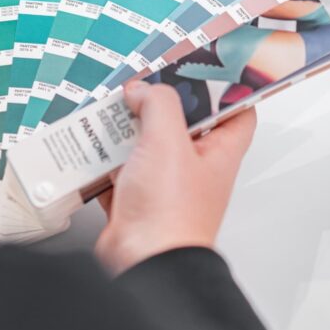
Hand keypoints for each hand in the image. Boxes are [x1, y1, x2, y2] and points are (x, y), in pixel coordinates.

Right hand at [95, 82, 256, 273]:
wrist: (142, 263)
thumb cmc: (169, 214)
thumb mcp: (168, 141)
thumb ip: (158, 104)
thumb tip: (143, 90)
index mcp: (218, 152)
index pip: (237, 111)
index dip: (226, 87)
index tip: (204, 66)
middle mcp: (195, 167)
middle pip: (182, 123)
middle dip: (159, 103)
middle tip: (141, 86)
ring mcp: (164, 183)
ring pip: (146, 143)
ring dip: (125, 128)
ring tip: (110, 112)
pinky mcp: (135, 198)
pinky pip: (119, 168)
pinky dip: (104, 157)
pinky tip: (92, 146)